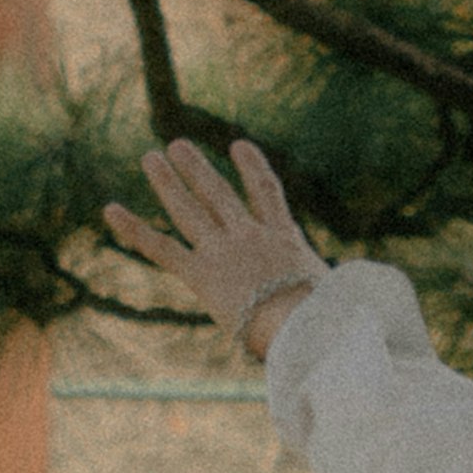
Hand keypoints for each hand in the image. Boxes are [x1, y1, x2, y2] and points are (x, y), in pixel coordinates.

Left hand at [101, 132, 323, 362]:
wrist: (306, 326)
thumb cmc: (332, 321)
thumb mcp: (340, 299)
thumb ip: (337, 294)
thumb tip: (362, 310)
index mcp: (285, 240)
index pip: (268, 194)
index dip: (253, 168)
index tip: (240, 146)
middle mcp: (250, 237)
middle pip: (218, 194)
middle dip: (197, 169)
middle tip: (178, 147)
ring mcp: (224, 251)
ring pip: (189, 209)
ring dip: (168, 181)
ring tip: (152, 157)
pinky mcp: (202, 274)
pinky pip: (161, 247)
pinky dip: (134, 229)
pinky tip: (110, 210)